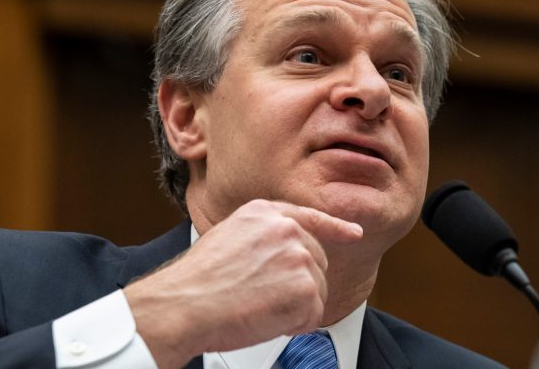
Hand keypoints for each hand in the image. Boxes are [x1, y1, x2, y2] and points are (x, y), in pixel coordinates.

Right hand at [123, 199, 362, 367]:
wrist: (184, 304)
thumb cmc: (197, 281)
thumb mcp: (228, 236)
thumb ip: (261, 236)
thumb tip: (282, 253)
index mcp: (265, 213)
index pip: (310, 217)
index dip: (335, 228)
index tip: (354, 233)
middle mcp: (286, 229)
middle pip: (317, 261)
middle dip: (298, 285)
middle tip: (262, 296)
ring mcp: (299, 256)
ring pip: (317, 291)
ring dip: (294, 307)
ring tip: (258, 306)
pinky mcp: (306, 287)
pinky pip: (314, 315)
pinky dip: (295, 325)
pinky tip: (266, 319)